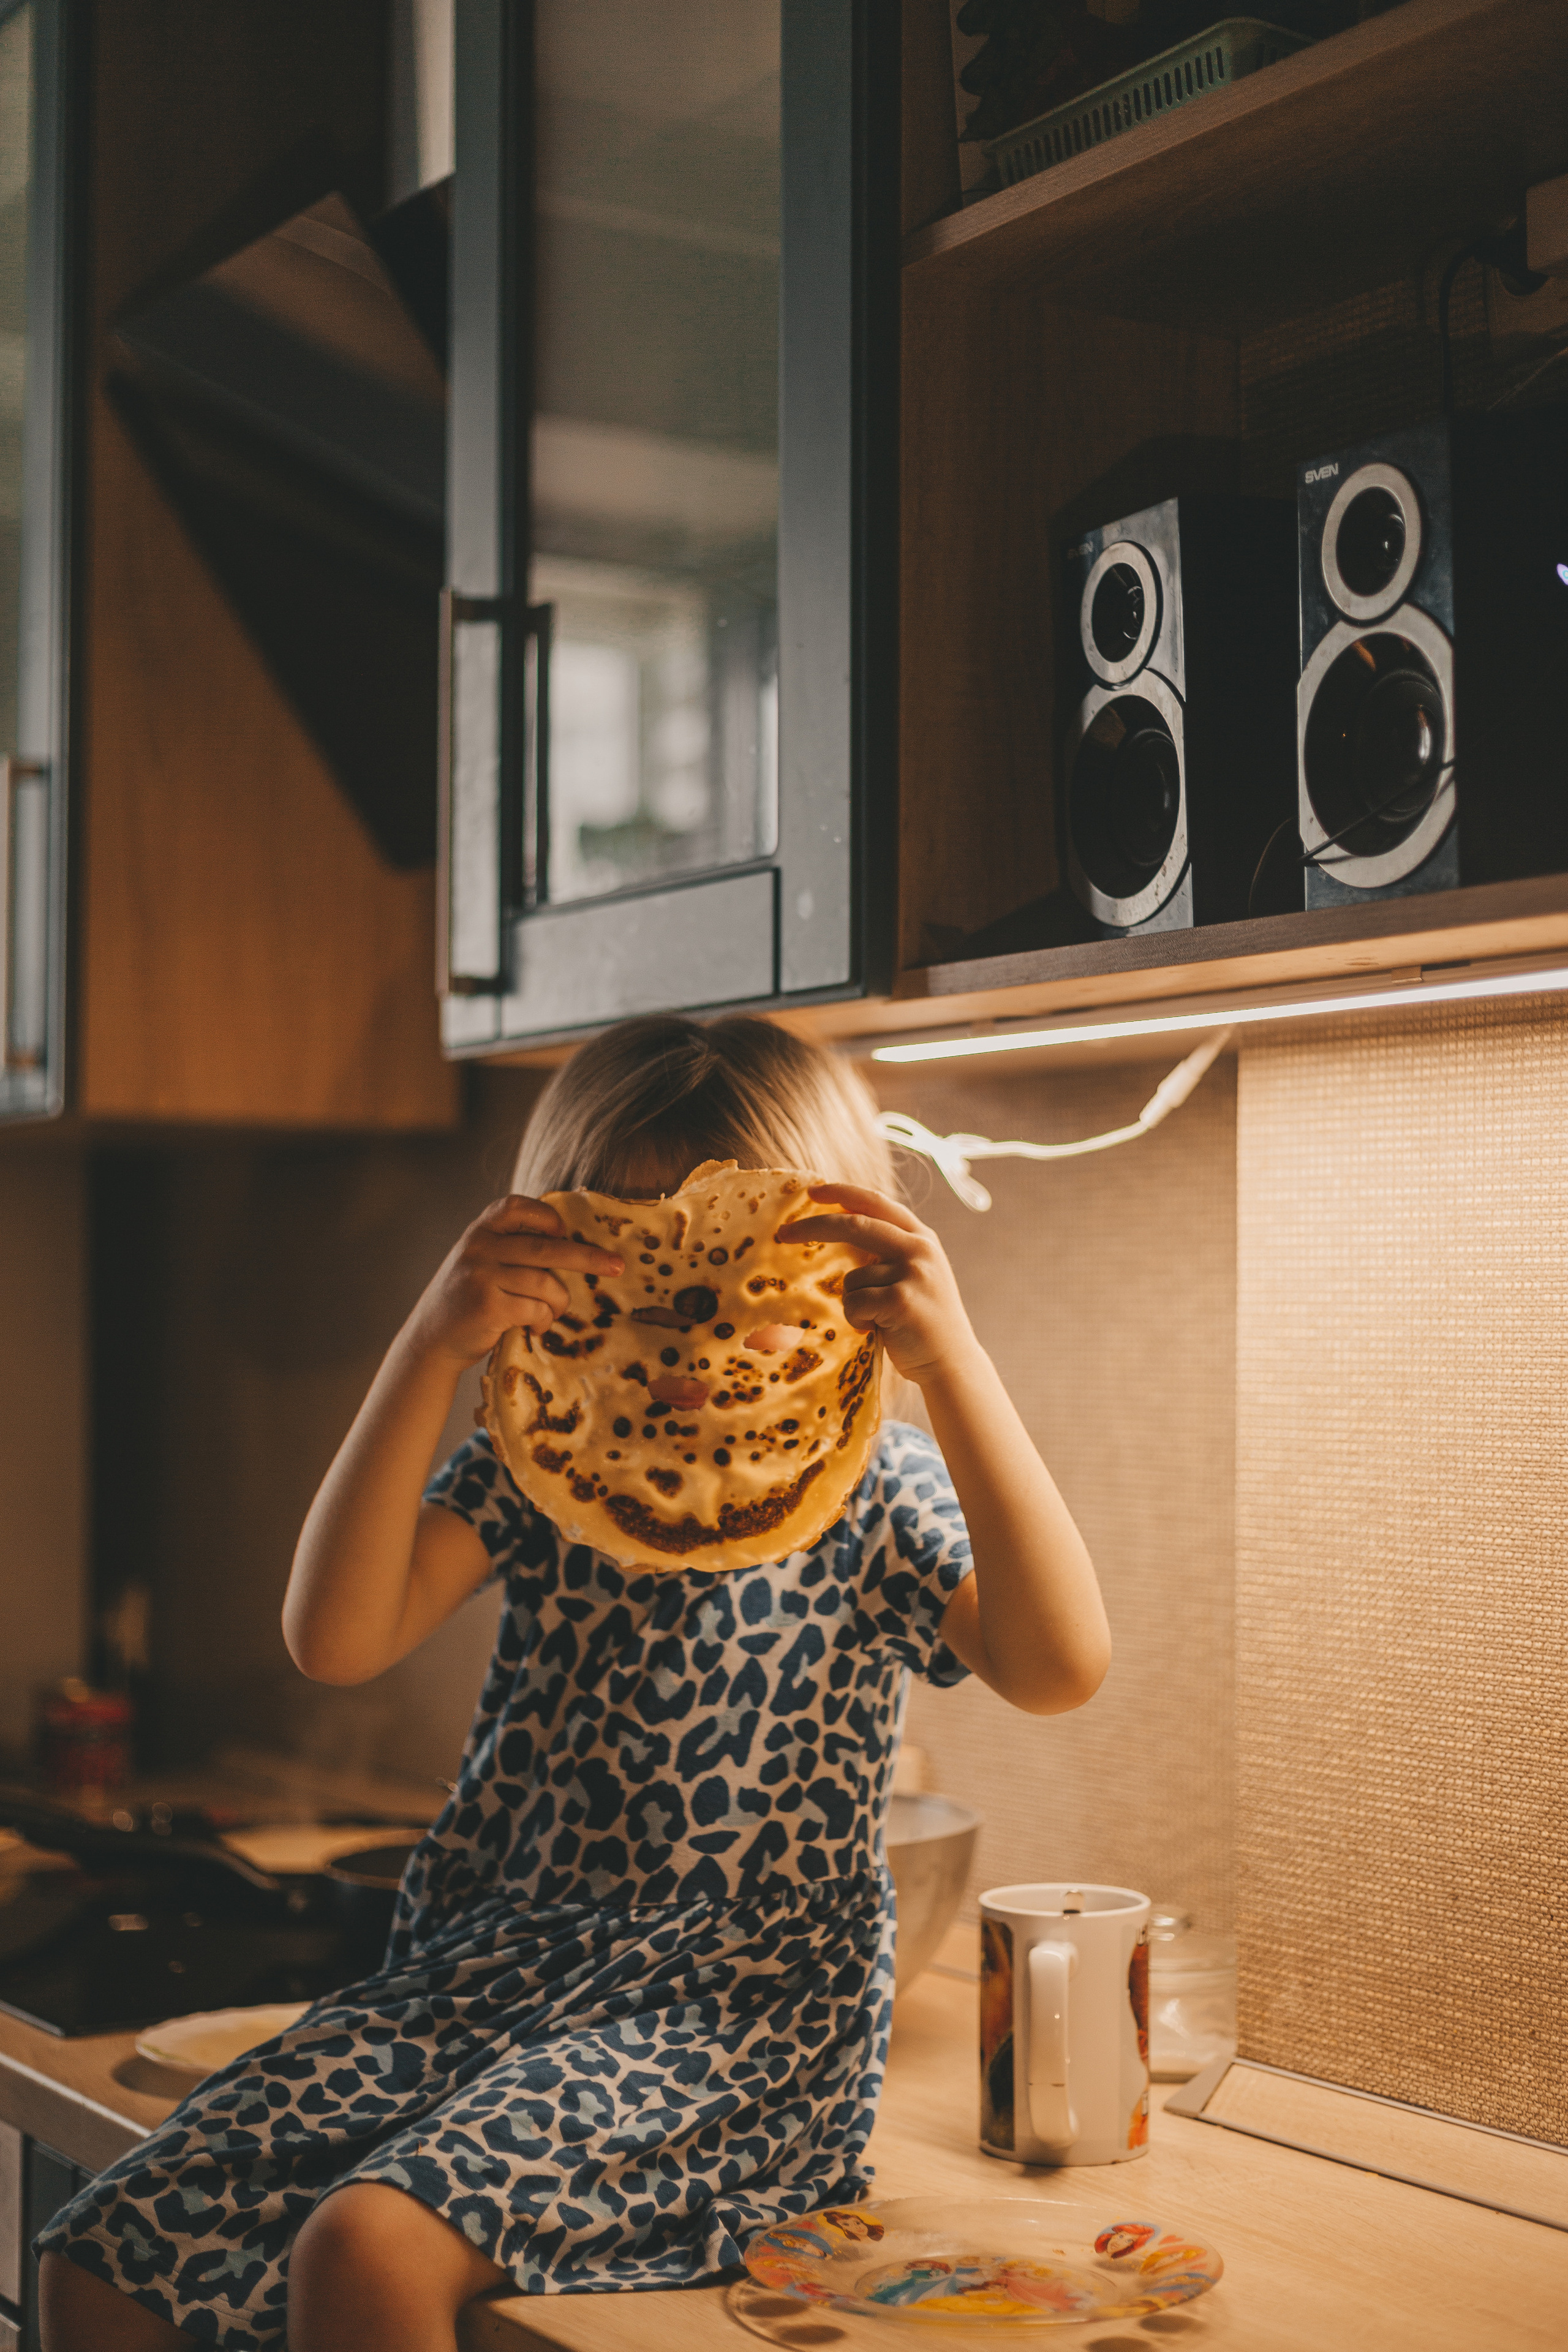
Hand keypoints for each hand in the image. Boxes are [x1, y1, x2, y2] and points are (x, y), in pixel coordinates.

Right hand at [404, 1195, 624, 1368]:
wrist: (430, 1339)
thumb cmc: (467, 1300)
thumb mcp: (479, 1262)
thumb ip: (510, 1248)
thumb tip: (571, 1243)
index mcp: (479, 1231)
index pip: (516, 1207)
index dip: (546, 1217)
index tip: (563, 1231)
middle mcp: (478, 1248)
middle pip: (545, 1247)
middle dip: (587, 1257)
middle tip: (617, 1266)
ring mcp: (481, 1276)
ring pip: (545, 1284)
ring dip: (557, 1303)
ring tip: (550, 1315)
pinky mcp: (487, 1306)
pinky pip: (535, 1309)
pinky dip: (542, 1321)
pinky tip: (533, 1328)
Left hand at [779, 1184, 980, 1385]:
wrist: (950, 1362)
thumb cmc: (921, 1320)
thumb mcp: (911, 1274)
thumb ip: (886, 1250)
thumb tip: (838, 1226)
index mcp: (921, 1237)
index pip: (877, 1202)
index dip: (842, 1193)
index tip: (811, 1191)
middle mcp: (919, 1249)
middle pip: (855, 1224)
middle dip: (814, 1226)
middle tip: (782, 1233)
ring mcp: (912, 1273)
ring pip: (851, 1277)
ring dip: (853, 1302)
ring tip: (879, 1319)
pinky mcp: (901, 1301)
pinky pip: (853, 1302)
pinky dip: (856, 1318)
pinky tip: (880, 1329)